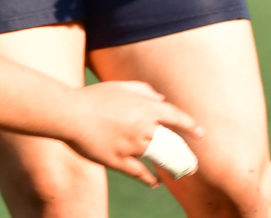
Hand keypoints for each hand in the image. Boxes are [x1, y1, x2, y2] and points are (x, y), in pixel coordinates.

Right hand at [61, 80, 201, 188]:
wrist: (70, 113)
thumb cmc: (95, 97)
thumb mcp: (123, 86)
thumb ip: (145, 91)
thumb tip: (161, 99)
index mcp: (147, 107)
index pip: (176, 117)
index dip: (190, 126)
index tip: (200, 134)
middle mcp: (143, 127)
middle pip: (170, 144)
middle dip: (183, 155)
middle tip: (193, 165)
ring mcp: (130, 145)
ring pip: (156, 159)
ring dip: (169, 167)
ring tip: (178, 174)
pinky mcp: (116, 160)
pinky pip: (138, 173)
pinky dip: (149, 179)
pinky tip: (155, 183)